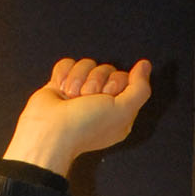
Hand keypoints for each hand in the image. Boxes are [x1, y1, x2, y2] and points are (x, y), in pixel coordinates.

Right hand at [2, 57, 152, 174]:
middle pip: (105, 69)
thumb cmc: (85, 127)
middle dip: (94, 81)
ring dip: (77, 80)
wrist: (49, 132)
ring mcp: (79, 92)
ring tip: (71, 98)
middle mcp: (100, 101)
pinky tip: (60, 90)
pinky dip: (62, 75)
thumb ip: (140, 88)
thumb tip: (145, 65)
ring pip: (86, 64)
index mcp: (118, 110)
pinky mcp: (61, 85)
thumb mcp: (123, 111)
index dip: (114, 83)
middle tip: (86, 99)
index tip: (106, 98)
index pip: (123, 77)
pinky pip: (67, 64)